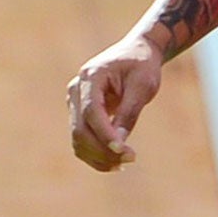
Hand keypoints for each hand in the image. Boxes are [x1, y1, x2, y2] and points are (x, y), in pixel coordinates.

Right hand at [67, 34, 165, 171]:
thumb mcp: (142, 86)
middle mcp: (76, 89)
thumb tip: (119, 144)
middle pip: (80, 129)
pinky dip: (95, 154)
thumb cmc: (142, 65)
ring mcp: (74, 102)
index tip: (124, 150)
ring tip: (124, 164)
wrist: (136, 52)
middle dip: (102, 150)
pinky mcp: (79, 113)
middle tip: (131, 159)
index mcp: (90, 76)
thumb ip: (129, 112)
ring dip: (98, 156)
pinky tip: (115, 162)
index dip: (105, 134)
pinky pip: (81, 140)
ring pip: (77, 139)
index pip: (91, 111)